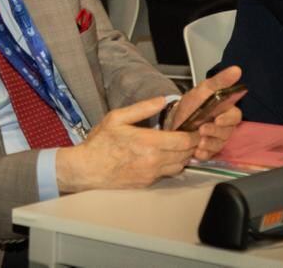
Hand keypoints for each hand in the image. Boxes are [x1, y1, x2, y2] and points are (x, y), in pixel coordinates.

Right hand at [55, 96, 198, 192]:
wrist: (87, 169)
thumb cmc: (100, 143)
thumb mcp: (117, 118)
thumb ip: (142, 108)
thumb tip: (162, 100)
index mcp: (148, 142)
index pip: (183, 141)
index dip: (193, 135)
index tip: (195, 128)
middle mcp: (153, 161)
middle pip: (185, 154)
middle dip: (192, 145)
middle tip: (192, 135)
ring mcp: (151, 174)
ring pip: (180, 166)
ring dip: (184, 156)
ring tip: (181, 145)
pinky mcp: (147, 183)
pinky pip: (168, 174)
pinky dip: (173, 165)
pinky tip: (166, 155)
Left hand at [169, 66, 244, 159]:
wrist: (174, 118)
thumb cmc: (192, 104)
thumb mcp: (204, 89)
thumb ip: (220, 81)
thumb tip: (237, 69)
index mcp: (226, 111)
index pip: (235, 116)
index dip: (228, 119)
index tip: (218, 119)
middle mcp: (224, 126)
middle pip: (227, 132)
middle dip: (215, 132)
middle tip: (202, 130)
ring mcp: (216, 139)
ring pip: (219, 144)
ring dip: (209, 144)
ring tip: (197, 141)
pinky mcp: (208, 151)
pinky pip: (209, 156)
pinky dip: (202, 154)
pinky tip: (195, 152)